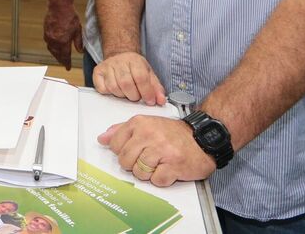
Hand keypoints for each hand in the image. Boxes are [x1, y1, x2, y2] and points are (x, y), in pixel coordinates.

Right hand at [43, 0, 83, 69]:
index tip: (68, 67)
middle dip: (61, 60)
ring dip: (55, 54)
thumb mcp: (78, 30)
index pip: (65, 56)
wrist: (59, 6)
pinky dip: (51, 47)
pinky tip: (54, 46)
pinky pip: (48, 43)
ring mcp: (48, 36)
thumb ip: (78, 42)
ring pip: (51, 49)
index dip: (67, 63)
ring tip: (59, 57)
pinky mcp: (45, 31)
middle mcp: (54, 41)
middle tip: (64, 63)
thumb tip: (80, 51)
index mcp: (63, 42)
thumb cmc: (69, 16)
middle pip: (57, 55)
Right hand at [93, 51, 165, 104]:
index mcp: (134, 60)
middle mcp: (119, 61)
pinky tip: (116, 89)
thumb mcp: (149, 74)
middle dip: (134, 95)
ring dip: (122, 95)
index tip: (149, 100)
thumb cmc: (134, 67)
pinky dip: (110, 93)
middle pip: (126, 84)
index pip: (141, 77)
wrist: (119, 56)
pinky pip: (102, 89)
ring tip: (127, 92)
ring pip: (114, 88)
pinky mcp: (97, 72)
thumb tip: (161, 100)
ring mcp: (107, 66)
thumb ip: (156, 88)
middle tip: (136, 96)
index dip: (146, 92)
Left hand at [98, 115, 215, 186]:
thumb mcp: (145, 124)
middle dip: (135, 165)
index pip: (115, 146)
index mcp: (139, 124)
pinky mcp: (174, 166)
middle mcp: (149, 135)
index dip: (123, 152)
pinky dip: (162, 179)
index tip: (135, 150)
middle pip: (125, 161)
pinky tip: (168, 168)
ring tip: (160, 162)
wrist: (202, 138)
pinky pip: (157, 180)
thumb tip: (102, 139)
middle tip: (149, 158)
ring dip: (149, 173)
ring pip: (140, 173)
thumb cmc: (173, 134)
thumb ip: (122, 131)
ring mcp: (162, 150)